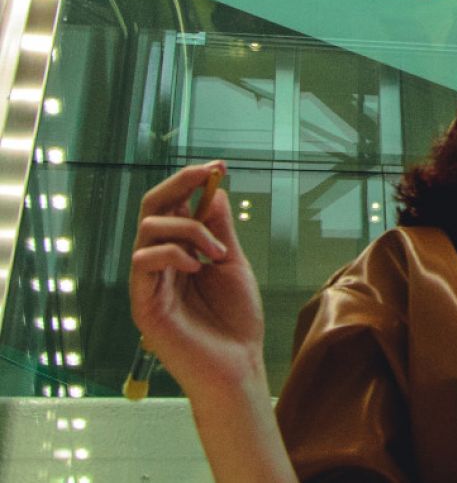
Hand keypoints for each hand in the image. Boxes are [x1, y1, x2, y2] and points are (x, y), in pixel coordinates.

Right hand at [130, 162, 265, 400]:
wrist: (237, 365)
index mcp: (180, 252)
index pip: (173, 206)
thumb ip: (219, 230)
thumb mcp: (232, 264)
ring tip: (217, 254)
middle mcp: (159, 263)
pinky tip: (198, 267)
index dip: (190, 182)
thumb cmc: (236, 321)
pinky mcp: (143, 303)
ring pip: (149, 228)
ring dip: (189, 229)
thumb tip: (214, 192)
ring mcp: (149, 282)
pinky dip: (173, 253)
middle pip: (152, 208)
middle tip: (207, 174)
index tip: (217, 166)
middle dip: (179, 184)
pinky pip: (144, 261)